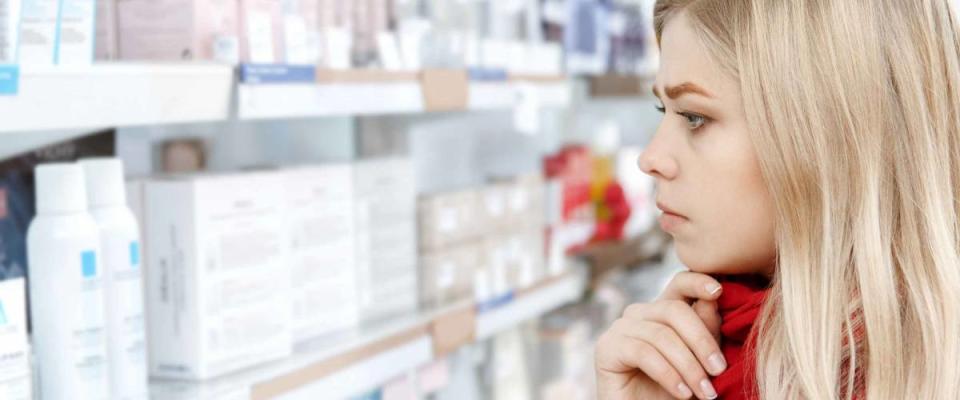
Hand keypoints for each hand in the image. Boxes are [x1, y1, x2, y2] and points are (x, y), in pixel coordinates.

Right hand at [595, 272, 725, 398]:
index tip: (718, 290)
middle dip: (701, 340)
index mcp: (663, 312)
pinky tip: (683, 393)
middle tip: (719, 369)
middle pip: (674, 309)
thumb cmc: (672, 393)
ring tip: (705, 392)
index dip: (697, 281)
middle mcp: (639, 314)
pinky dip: (668, 375)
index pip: (679, 283)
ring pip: (661, 334)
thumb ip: (705, 330)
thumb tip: (712, 298)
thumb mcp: (699, 361)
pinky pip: (643, 353)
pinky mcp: (606, 348)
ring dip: (689, 366)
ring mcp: (620, 328)